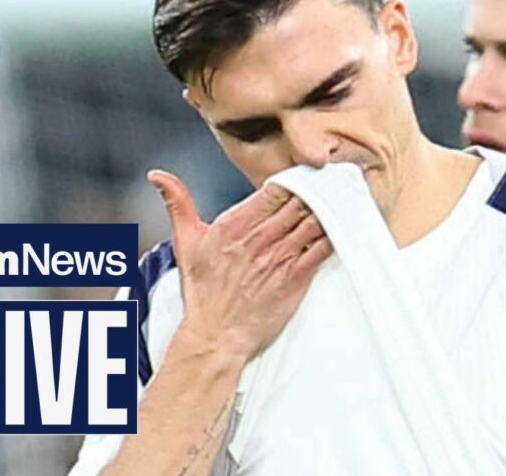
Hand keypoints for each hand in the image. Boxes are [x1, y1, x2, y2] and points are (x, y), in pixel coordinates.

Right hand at [148, 170, 332, 359]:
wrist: (216, 336)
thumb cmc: (203, 292)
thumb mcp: (185, 242)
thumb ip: (177, 203)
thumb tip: (157, 176)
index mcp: (235, 225)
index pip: (275, 190)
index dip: (295, 177)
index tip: (307, 171)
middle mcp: (260, 239)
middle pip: (300, 202)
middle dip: (319, 188)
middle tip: (335, 177)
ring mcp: (280, 259)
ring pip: (315, 221)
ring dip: (333, 206)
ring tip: (346, 194)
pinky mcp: (296, 279)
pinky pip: (324, 249)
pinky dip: (338, 234)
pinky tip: (347, 223)